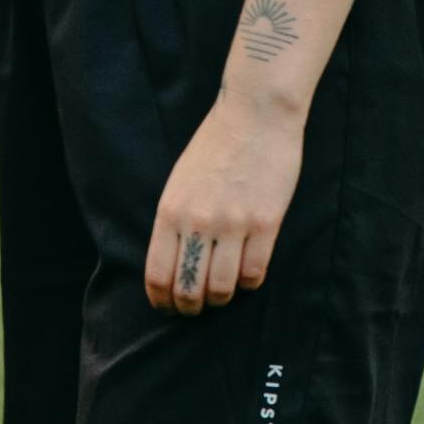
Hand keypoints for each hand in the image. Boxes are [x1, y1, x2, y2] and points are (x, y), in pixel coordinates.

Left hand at [143, 91, 303, 316]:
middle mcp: (198, 222)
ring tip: (221, 295)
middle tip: (195, 309)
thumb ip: (175, 219)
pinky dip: (248, 283)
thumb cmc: (216, 145)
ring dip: (220, 299)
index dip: (161, 300)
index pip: (158, 274)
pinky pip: (253, 272)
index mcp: (170, 211)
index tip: (167, 307)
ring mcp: (233, 224)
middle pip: (188, 288)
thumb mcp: (180, 181)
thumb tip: (174, 260)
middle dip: (190, 307)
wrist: (255, 114)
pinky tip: (246, 276)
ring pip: (222, 288)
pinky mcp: (265, 223)